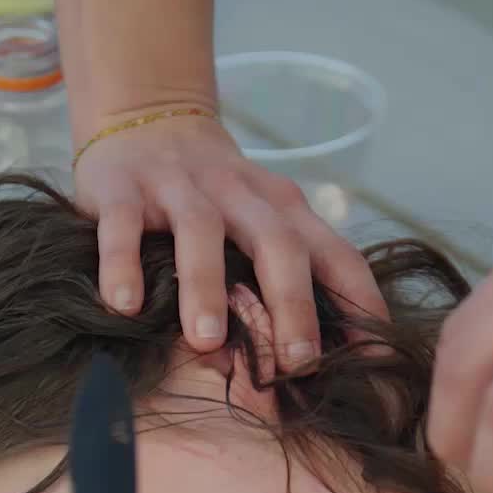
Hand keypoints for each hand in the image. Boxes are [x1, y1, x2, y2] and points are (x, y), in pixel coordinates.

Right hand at [74, 113, 386, 373]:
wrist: (147, 117)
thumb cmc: (211, 199)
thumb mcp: (256, 229)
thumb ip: (272, 292)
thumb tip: (285, 375)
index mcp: (284, 209)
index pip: (337, 256)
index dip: (359, 305)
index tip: (369, 362)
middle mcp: (239, 193)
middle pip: (277, 244)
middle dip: (293, 305)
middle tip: (296, 363)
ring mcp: (180, 187)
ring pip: (201, 232)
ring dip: (207, 288)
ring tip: (206, 343)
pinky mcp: (123, 188)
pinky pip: (124, 226)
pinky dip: (124, 264)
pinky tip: (125, 306)